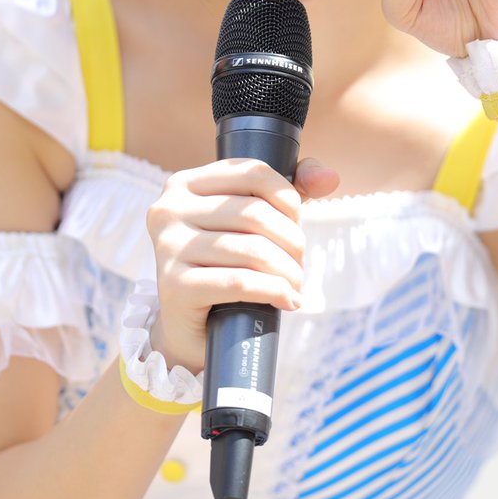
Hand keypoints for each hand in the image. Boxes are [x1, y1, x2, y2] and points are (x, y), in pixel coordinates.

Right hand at [147, 156, 338, 371]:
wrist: (190, 326)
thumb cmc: (225, 264)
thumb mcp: (252, 221)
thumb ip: (291, 190)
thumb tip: (329, 178)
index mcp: (184, 184)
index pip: (253, 172)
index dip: (289, 198)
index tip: (296, 225)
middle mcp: (168, 210)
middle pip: (255, 214)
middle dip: (292, 242)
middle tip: (298, 265)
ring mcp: (168, 248)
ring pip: (252, 250)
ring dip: (288, 272)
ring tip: (295, 285)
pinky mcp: (174, 287)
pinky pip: (240, 282)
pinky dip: (274, 292)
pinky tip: (288, 301)